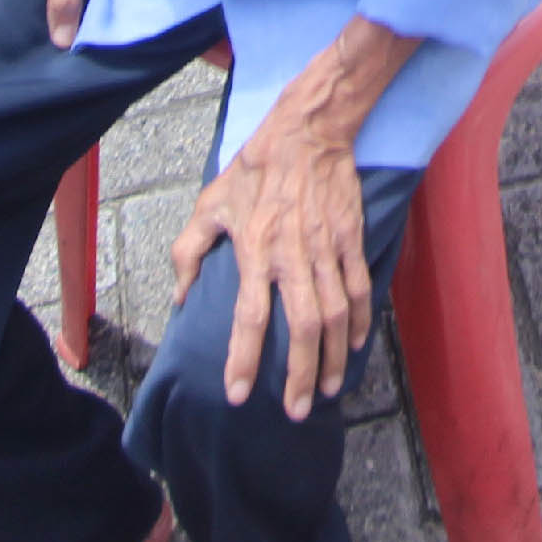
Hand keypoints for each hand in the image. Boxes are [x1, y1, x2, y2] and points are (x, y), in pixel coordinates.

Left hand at [171, 99, 373, 421]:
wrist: (308, 131)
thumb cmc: (254, 168)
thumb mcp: (210, 205)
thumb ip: (189, 252)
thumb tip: (181, 297)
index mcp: (255, 250)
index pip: (248, 317)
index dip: (244, 359)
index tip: (240, 395)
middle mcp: (292, 255)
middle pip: (302, 327)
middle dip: (302, 375)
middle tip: (298, 410)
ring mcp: (326, 249)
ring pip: (335, 315)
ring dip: (334, 357)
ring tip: (331, 389)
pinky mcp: (351, 238)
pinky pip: (359, 289)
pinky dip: (360, 320)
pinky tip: (355, 345)